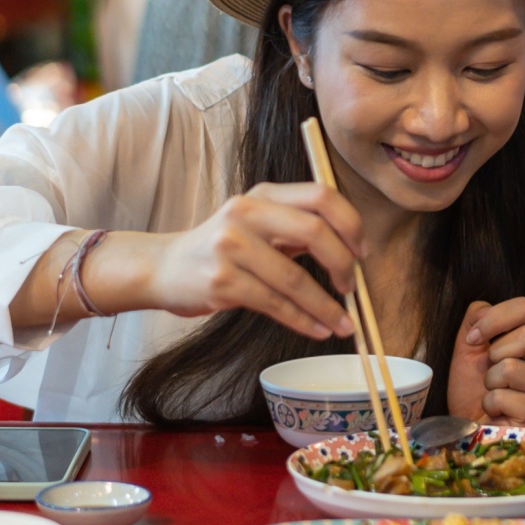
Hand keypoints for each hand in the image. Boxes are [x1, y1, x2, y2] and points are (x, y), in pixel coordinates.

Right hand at [143, 182, 361, 338]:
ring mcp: (230, 246)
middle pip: (314, 232)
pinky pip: (275, 304)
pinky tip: (317, 329)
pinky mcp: (221, 281)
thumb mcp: (256, 224)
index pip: (321, 196)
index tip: (362, 251)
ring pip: (295, 279)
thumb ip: (296, 229)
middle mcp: (246, 213)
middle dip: (343, 265)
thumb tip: (350, 253)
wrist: (161, 268)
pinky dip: (303, 320)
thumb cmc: (220, 248)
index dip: (351, 223)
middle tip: (352, 287)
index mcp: (264, 195)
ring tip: (343, 324)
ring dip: (327, 306)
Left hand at [448, 298, 524, 427]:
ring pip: (512, 368)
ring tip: (493, 394)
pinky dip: (491, 404)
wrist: (467, 427)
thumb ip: (476, 318)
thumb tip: (486, 312)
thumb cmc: (471, 388)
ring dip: (490, 383)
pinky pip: (505, 397)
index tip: (473, 340)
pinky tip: (498, 412)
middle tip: (489, 373)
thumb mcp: (467, 346)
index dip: (494, 319)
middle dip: (494, 355)